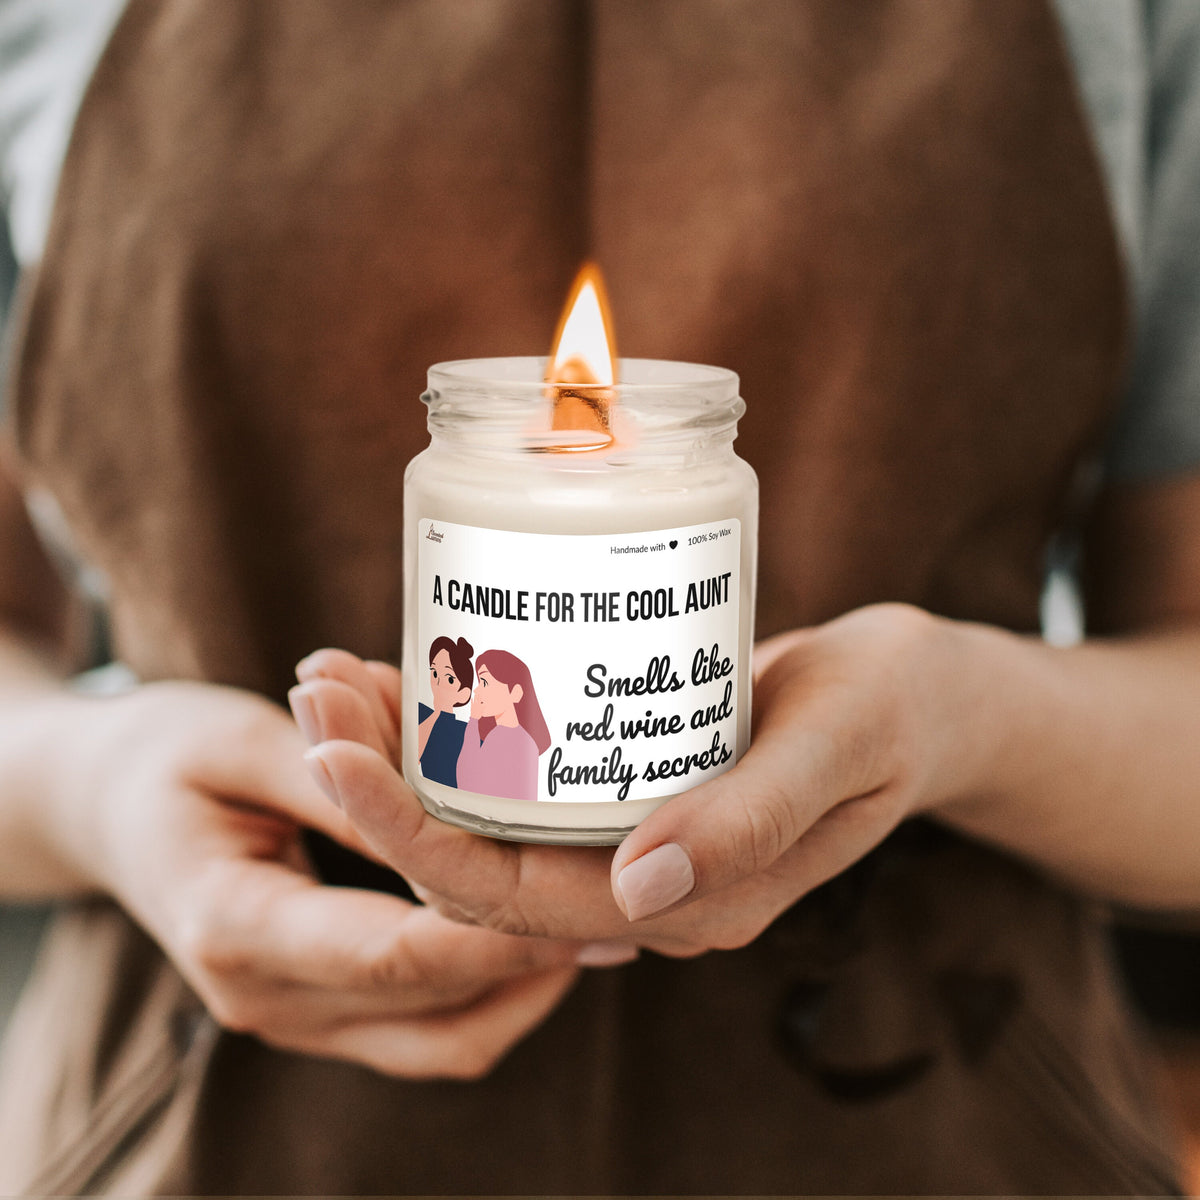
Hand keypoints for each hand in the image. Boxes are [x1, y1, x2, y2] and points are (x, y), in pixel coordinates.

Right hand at [54, 680, 613, 1078]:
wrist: (104, 805)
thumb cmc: (166, 756)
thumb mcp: (244, 742)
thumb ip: (340, 780)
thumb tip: (441, 803)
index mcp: (238, 927)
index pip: (397, 954)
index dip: (498, 933)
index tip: (584, 900)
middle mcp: (264, 996)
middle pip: (432, 1009)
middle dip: (532, 962)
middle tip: (619, 910)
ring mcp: (290, 1015)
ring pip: (439, 1041)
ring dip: (521, 991)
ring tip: (596, 926)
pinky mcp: (315, 1007)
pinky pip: (420, 1030)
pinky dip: (485, 994)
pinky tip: (535, 937)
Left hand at [296, 605, 975, 956]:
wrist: (918, 696)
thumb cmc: (891, 711)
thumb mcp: (839, 746)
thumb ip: (752, 819)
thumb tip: (641, 888)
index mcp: (689, 904)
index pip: (518, 899)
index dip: (413, 835)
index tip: (333, 752)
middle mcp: (642, 888)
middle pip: (477, 861)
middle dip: (380, 787)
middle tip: (313, 688)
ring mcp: (629, 841)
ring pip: (485, 821)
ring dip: (401, 755)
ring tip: (333, 674)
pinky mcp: (624, 789)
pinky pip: (519, 780)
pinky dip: (456, 731)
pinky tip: (409, 669)